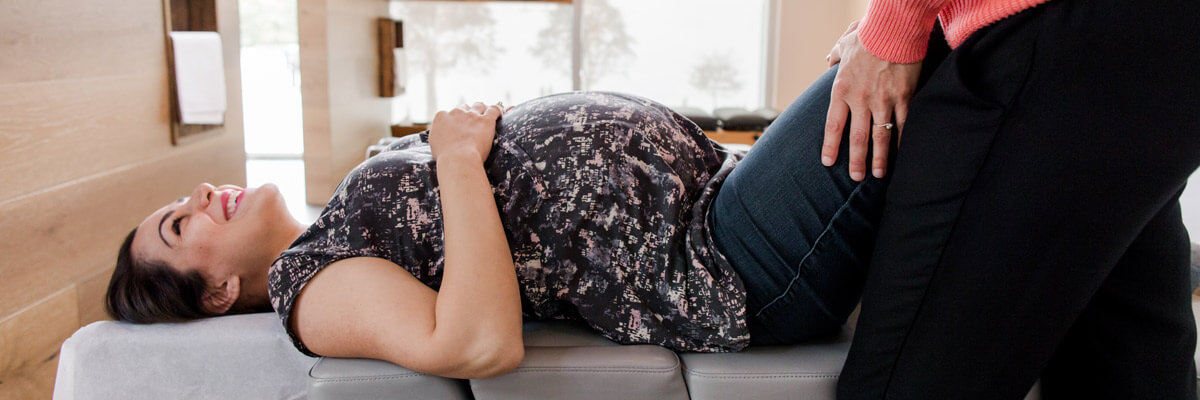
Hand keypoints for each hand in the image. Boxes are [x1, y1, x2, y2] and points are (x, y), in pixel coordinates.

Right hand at [429, 102, 506, 163]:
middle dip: (468, 114)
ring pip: (479, 106)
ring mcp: (472, 116)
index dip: (455, 120)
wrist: (458, 159)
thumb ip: (439, 135)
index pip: (449, 113)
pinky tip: (500, 113)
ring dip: (482, 109)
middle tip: (472, 124)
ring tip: (485, 115)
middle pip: (464, 108)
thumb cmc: (446, 157)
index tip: (458, 127)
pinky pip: (494, 110)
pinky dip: (497, 110)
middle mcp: (456, 113)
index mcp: (442, 117)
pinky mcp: (486, 121)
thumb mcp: (435, 144)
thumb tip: (443, 137)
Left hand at [822, 23, 921, 180]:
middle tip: (856, 177)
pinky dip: (902, 141)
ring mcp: (883, 100)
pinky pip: (903, 124)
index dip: (830, 146)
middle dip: (856, 161)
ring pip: (880, 137)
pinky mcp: (904, 97)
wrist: (893, 28)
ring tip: (879, 174)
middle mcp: (860, 99)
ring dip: (880, 158)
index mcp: (842, 89)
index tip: (828, 162)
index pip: (833, 125)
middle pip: (857, 138)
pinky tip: (903, 154)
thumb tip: (828, 60)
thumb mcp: (844, 44)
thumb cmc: (868, 35)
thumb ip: (835, 56)